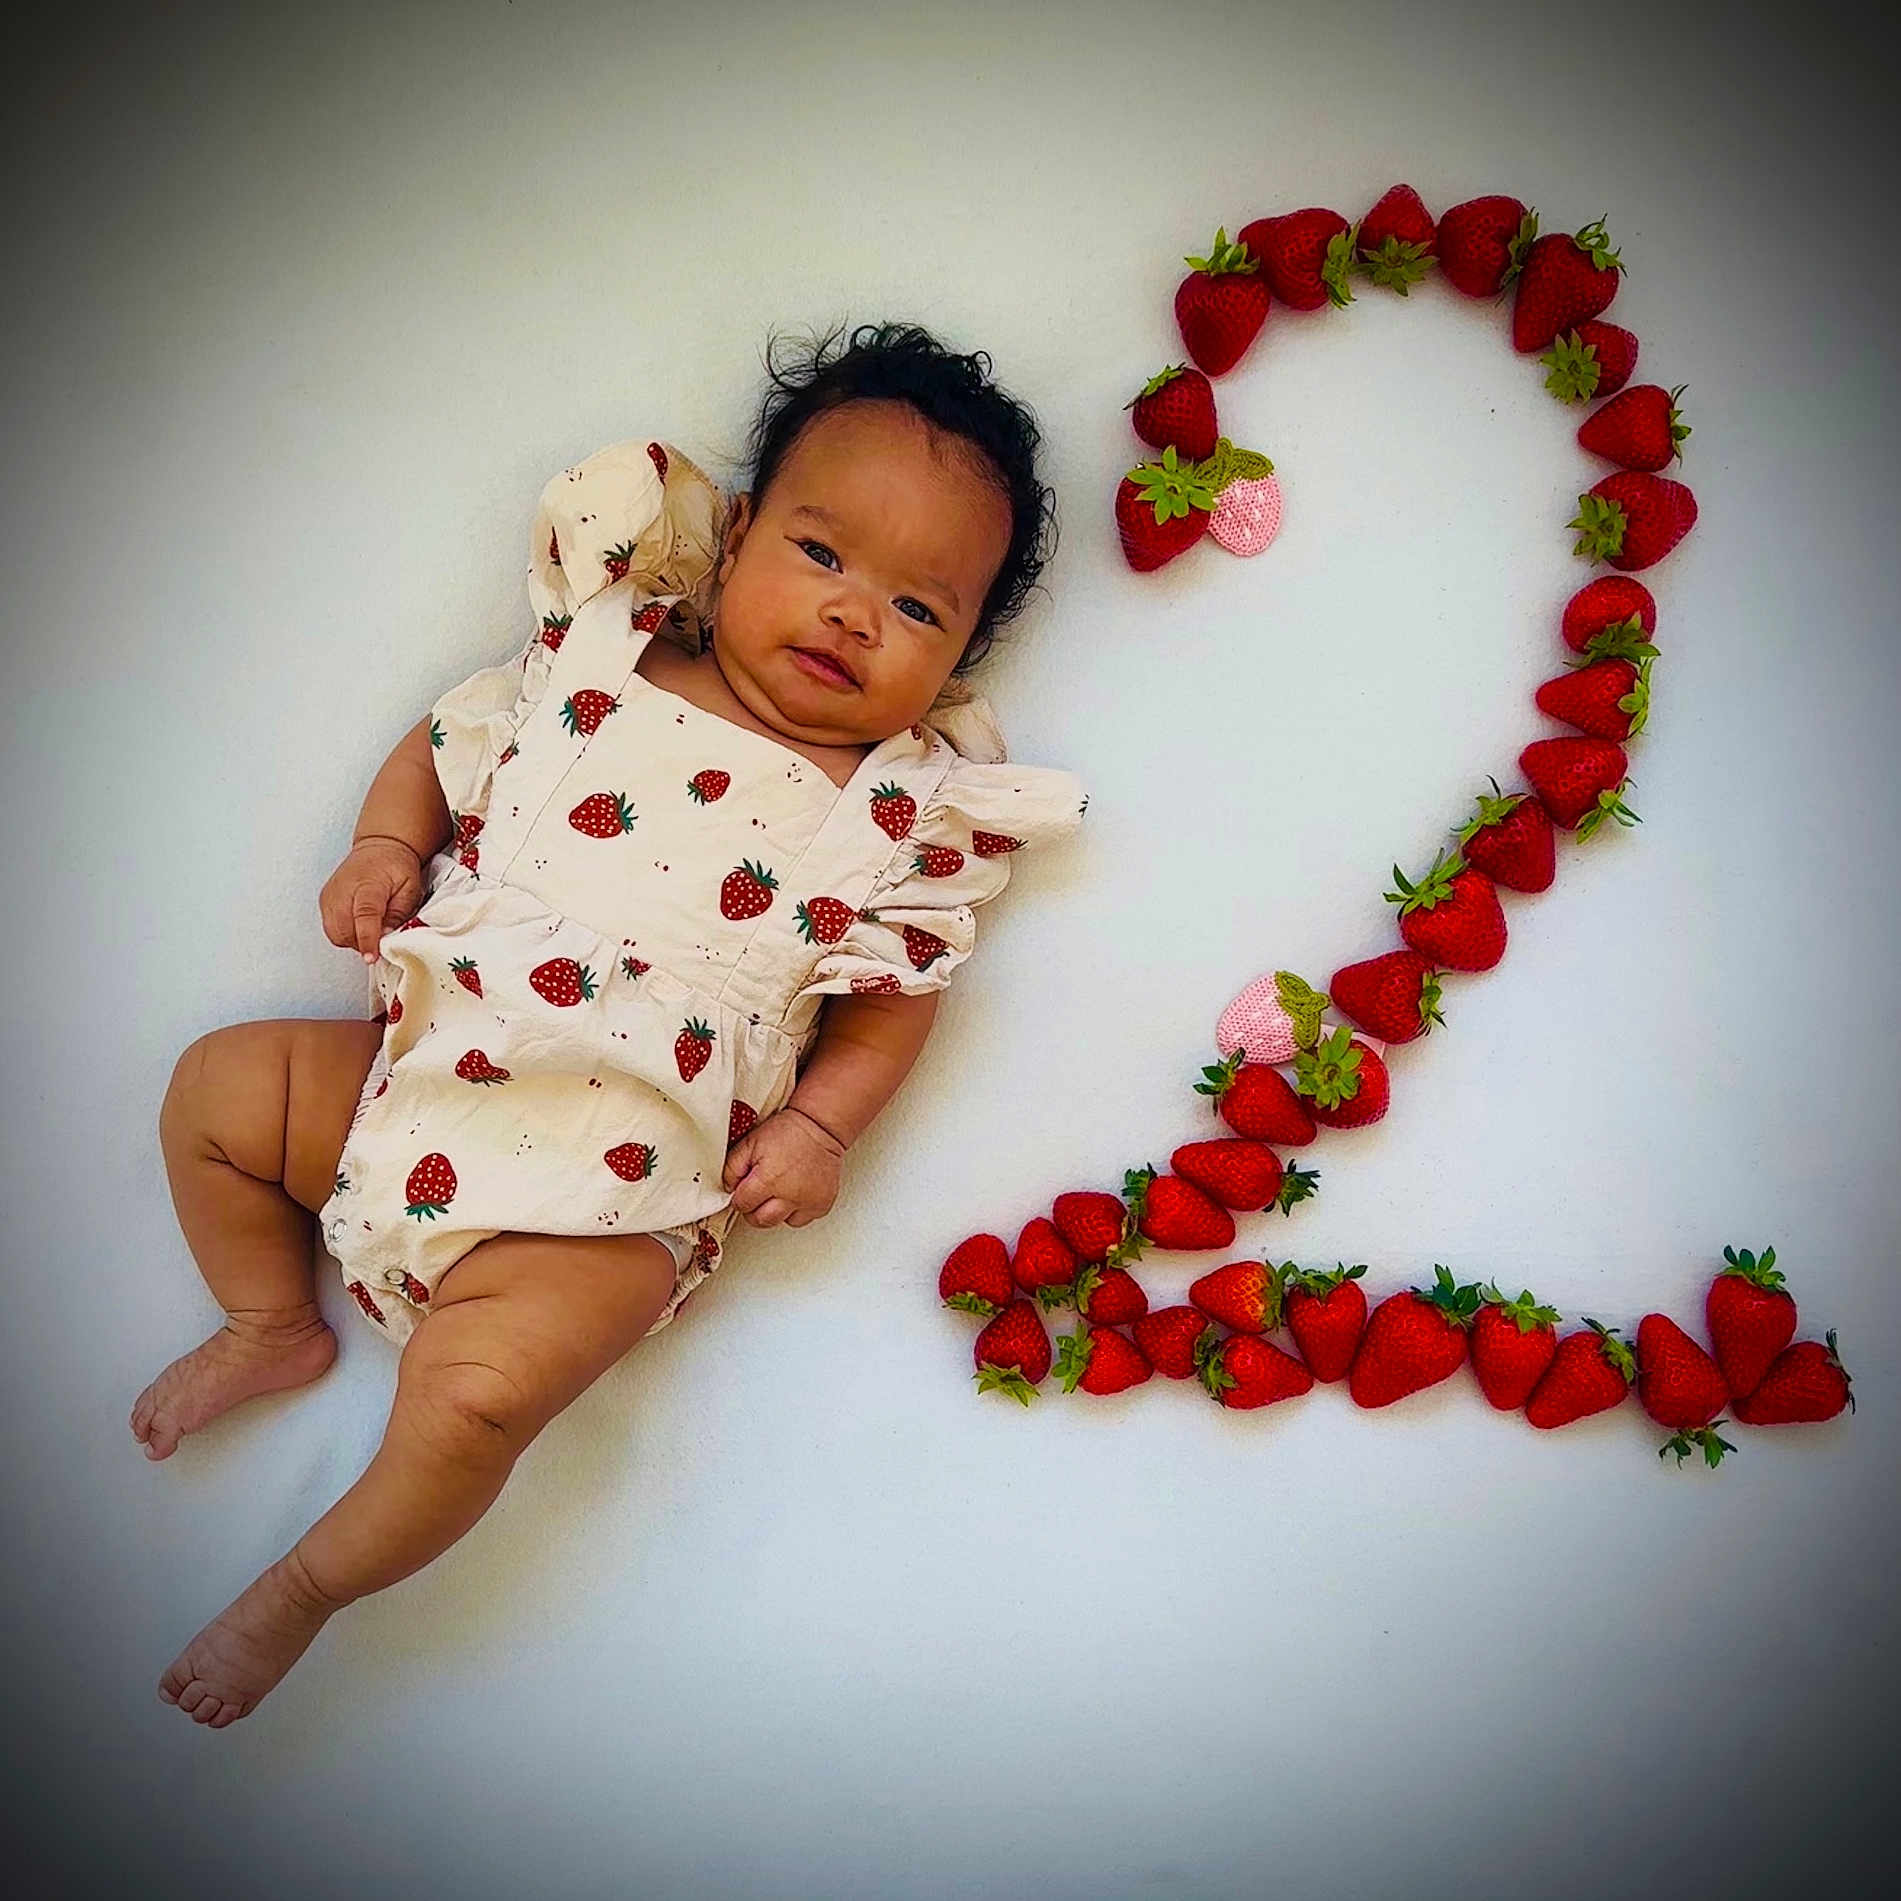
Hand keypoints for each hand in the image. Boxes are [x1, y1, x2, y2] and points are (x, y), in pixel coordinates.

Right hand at [319, 837, 426, 961]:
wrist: (379, 847)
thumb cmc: (395, 865)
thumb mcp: (410, 888)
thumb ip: (398, 914)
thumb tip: (387, 937)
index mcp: (367, 884)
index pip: (364, 916)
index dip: (368, 939)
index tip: (372, 956)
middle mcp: (343, 890)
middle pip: (345, 930)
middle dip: (363, 943)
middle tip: (382, 939)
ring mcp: (330, 896)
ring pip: (335, 934)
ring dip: (353, 941)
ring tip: (371, 930)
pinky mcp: (325, 901)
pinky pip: (331, 929)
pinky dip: (345, 934)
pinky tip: (359, 925)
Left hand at [721, 1107, 845, 1228]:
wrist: (820, 1126)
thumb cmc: (787, 1132)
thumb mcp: (750, 1142)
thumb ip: (732, 1168)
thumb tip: (728, 1188)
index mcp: (769, 1180)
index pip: (742, 1205)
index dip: (740, 1196)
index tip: (745, 1188)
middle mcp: (790, 1195)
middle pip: (761, 1220)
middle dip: (754, 1209)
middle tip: (759, 1192)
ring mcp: (808, 1202)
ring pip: (782, 1222)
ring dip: (776, 1210)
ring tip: (779, 1190)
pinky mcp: (822, 1204)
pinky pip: (802, 1219)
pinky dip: (796, 1210)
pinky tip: (795, 1192)